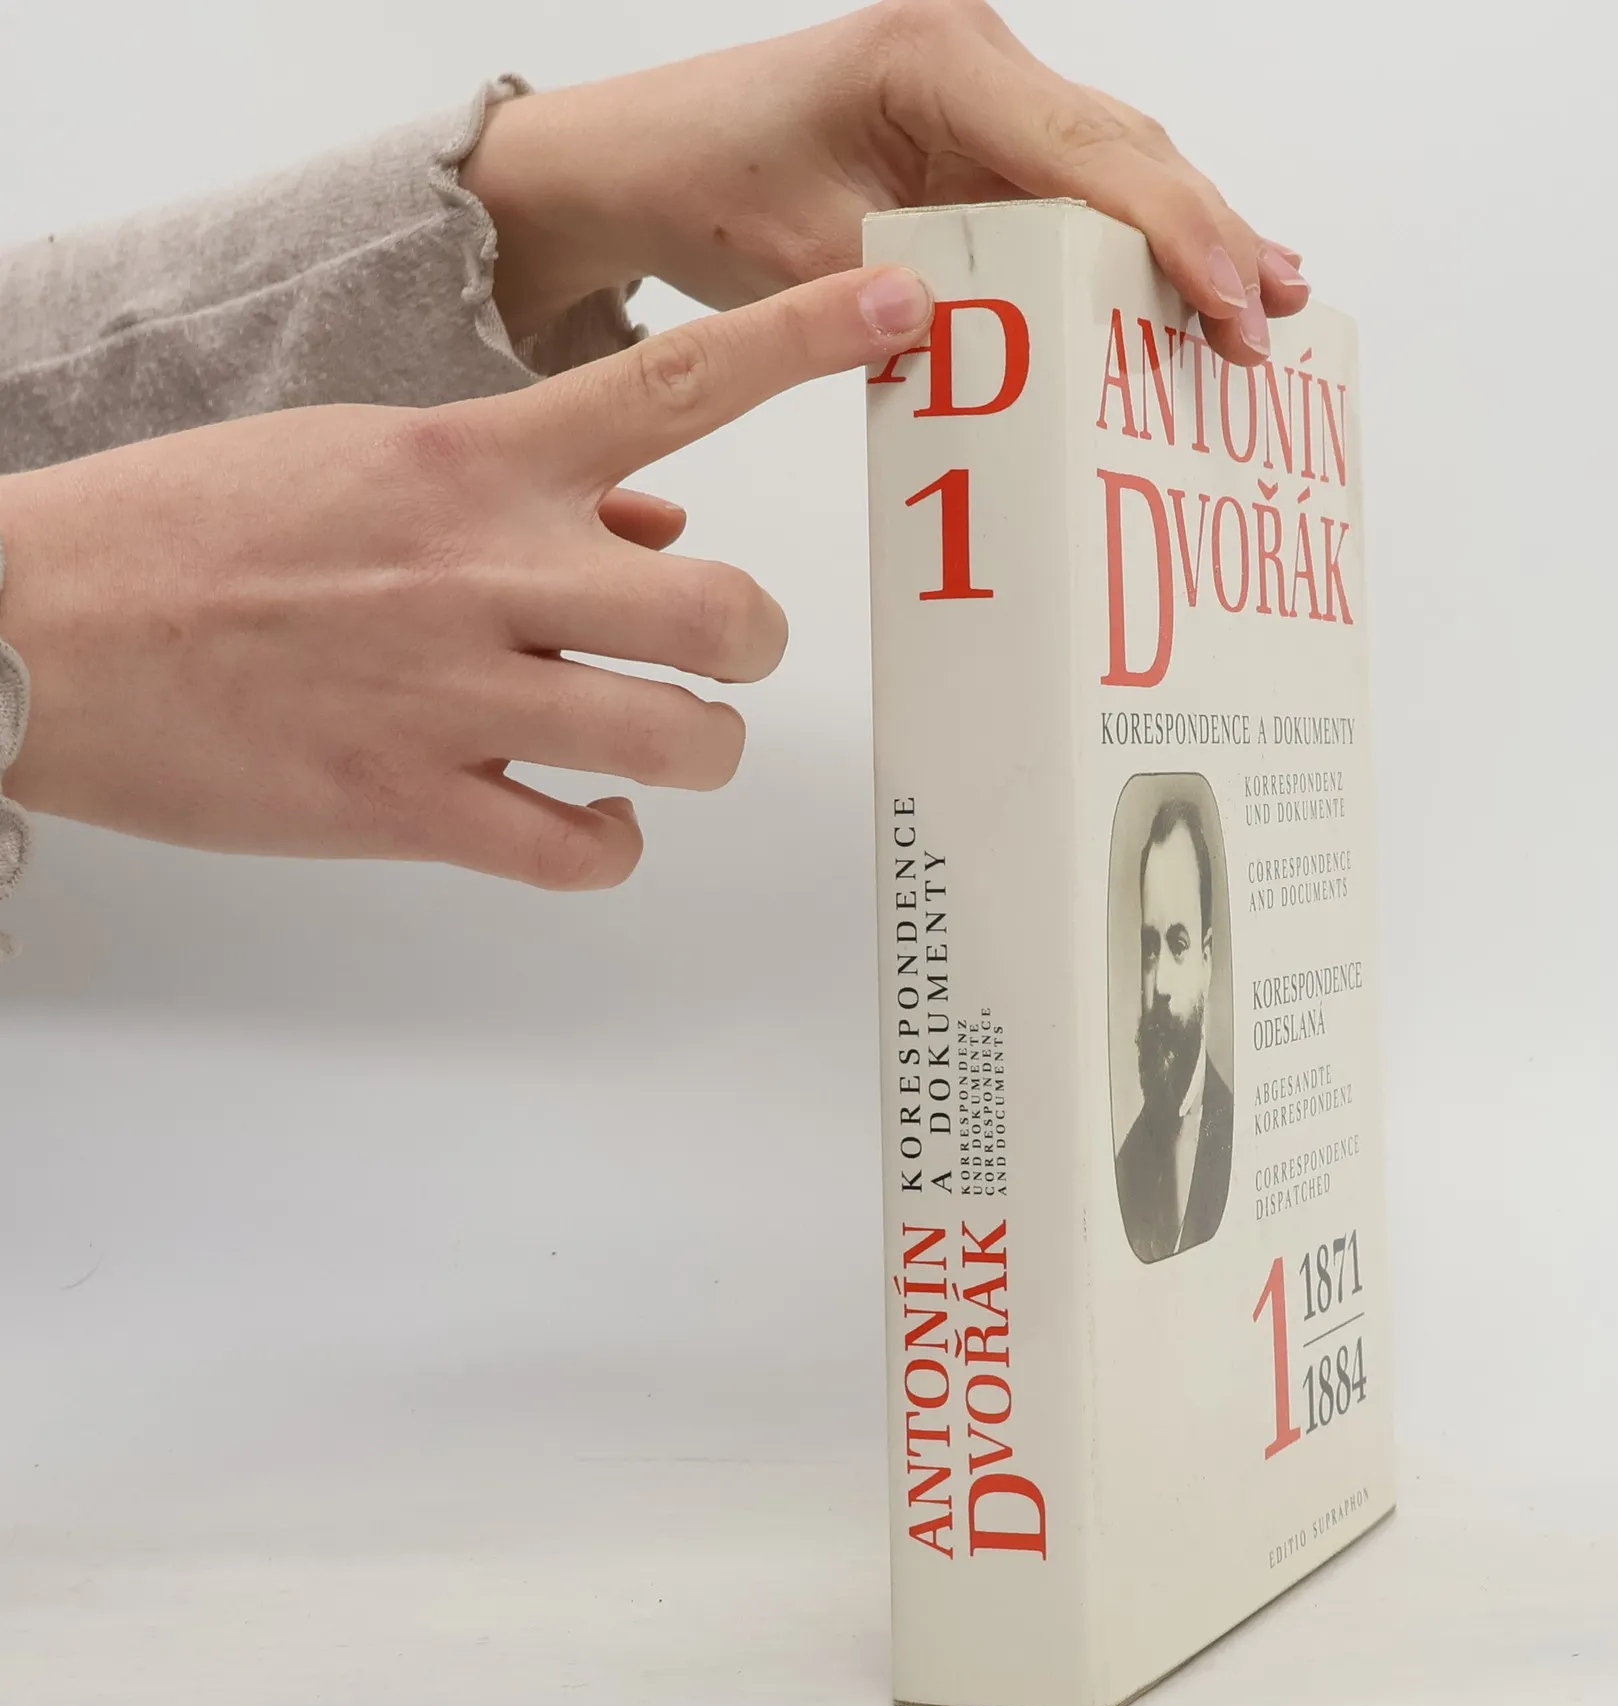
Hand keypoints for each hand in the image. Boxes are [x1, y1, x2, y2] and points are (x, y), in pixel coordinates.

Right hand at [0, 266, 933, 888]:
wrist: (38, 627)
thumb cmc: (198, 536)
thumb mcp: (369, 463)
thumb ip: (529, 493)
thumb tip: (657, 530)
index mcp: (472, 464)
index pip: (676, 384)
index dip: (807, 340)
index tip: (897, 309)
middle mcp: (484, 573)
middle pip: (725, 615)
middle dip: (751, 645)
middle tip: (720, 654)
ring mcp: (452, 696)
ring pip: (677, 739)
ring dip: (697, 747)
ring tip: (659, 741)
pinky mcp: (410, 803)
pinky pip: (580, 848)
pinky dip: (609, 844)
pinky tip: (587, 821)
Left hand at [463, 0, 1305, 367]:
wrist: (641, 164)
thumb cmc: (702, 188)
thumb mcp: (807, 259)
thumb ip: (916, 302)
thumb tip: (1023, 365)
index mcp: (932, 58)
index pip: (1085, 147)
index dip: (1173, 230)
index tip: (1231, 303)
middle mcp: (974, 57)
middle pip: (1123, 148)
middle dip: (1206, 235)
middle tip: (1274, 316)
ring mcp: (982, 94)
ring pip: (1115, 165)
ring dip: (1188, 236)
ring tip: (1267, 300)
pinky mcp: (976, 139)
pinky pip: (1076, 189)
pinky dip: (1134, 240)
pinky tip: (1197, 278)